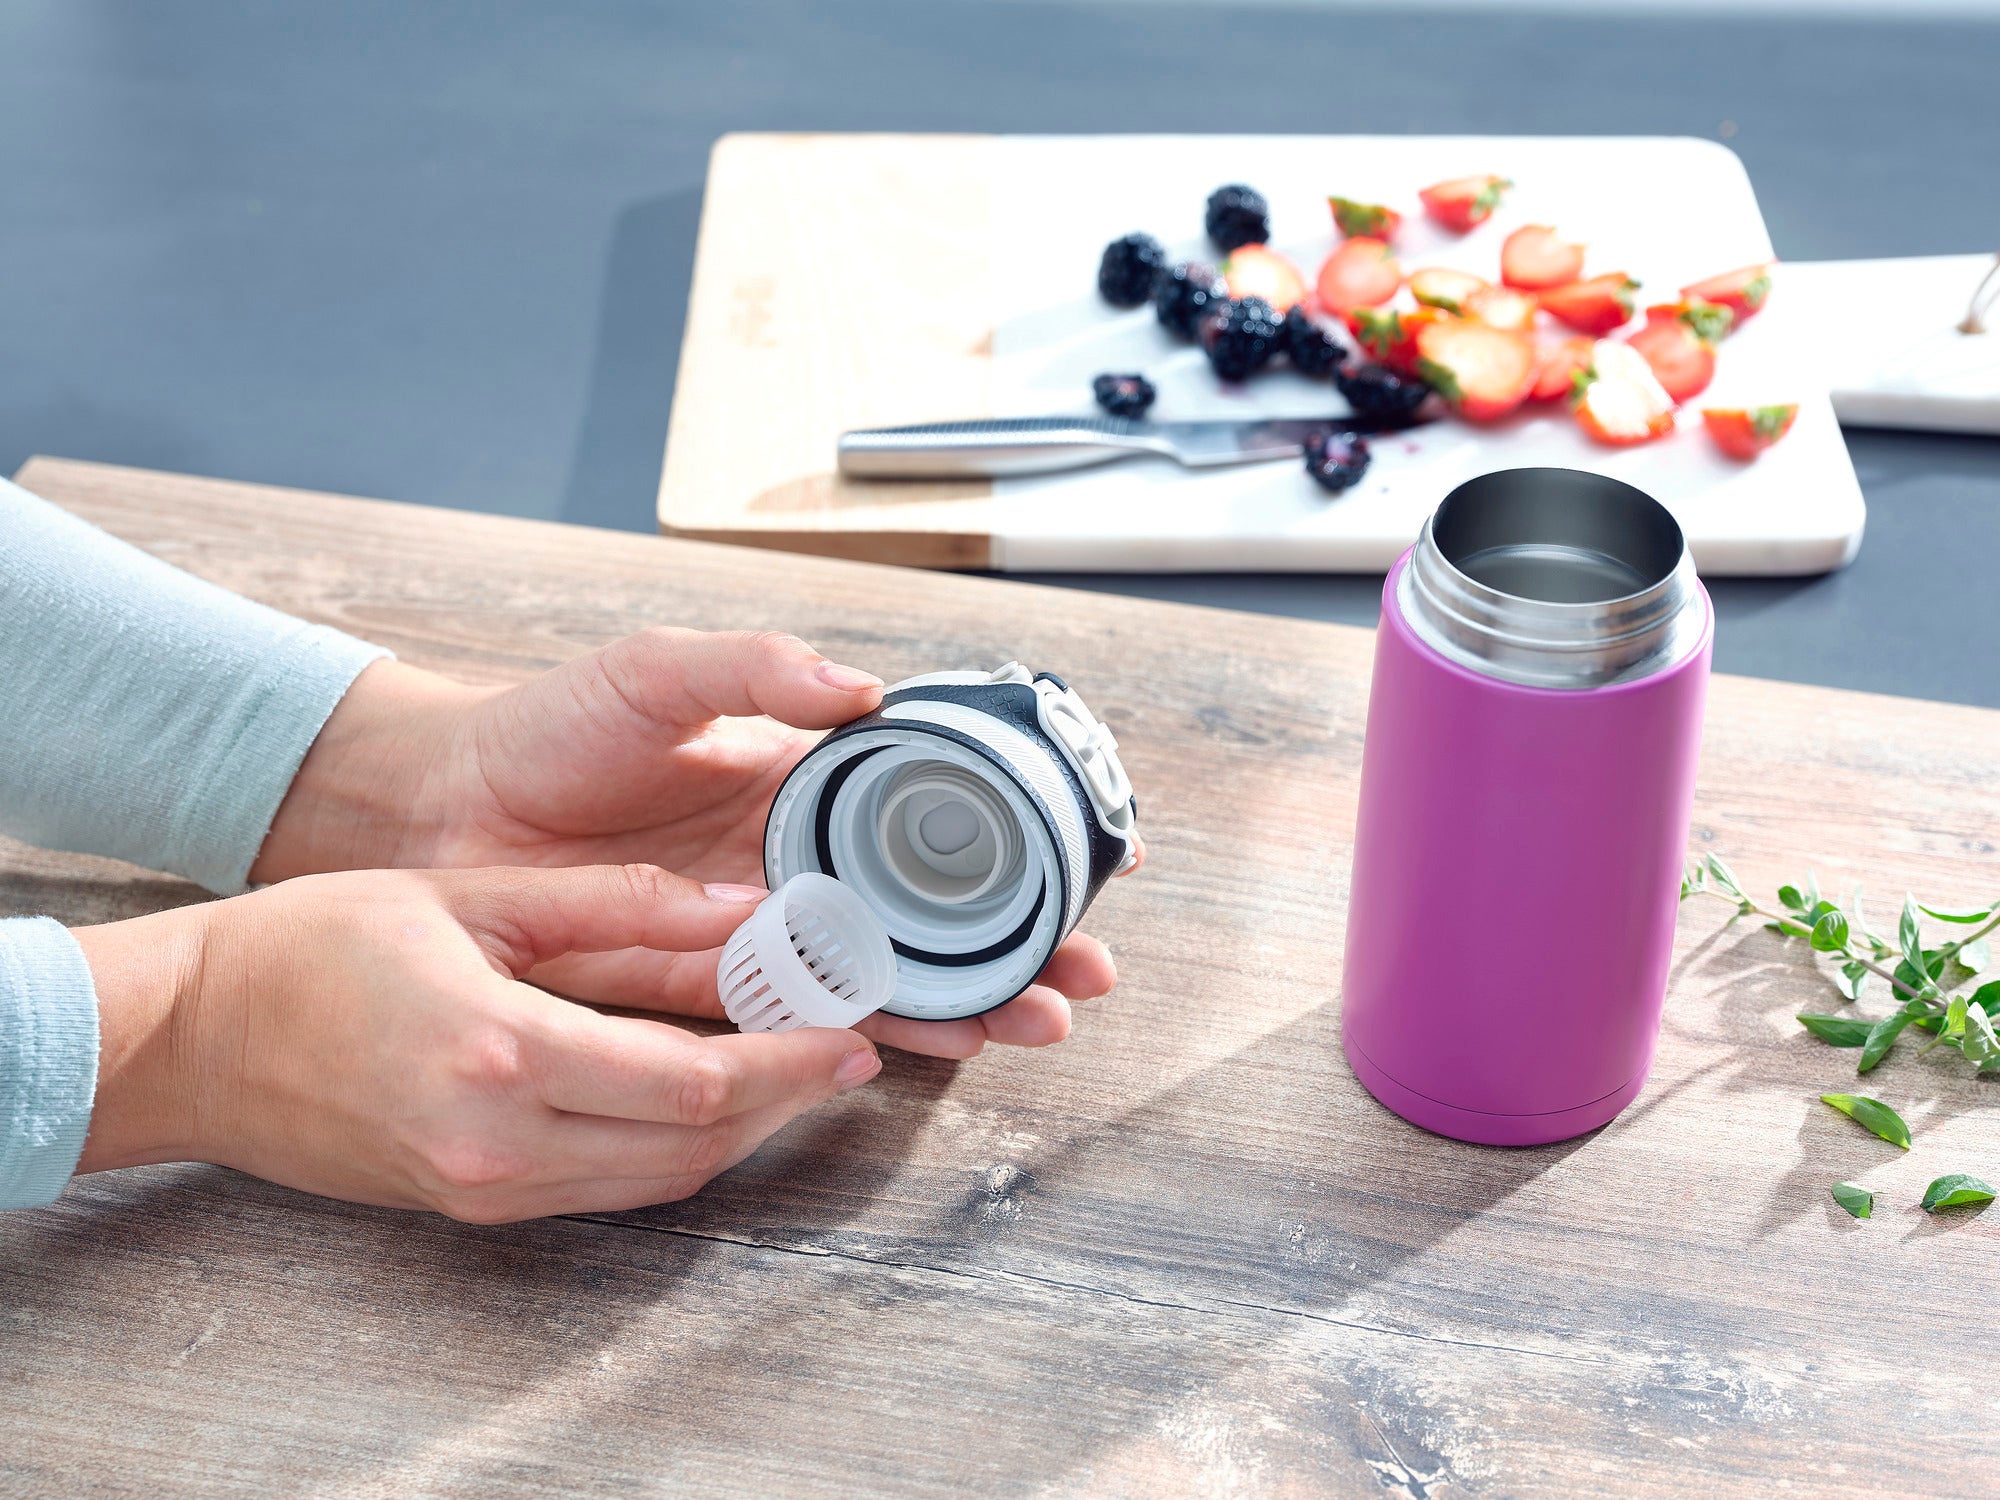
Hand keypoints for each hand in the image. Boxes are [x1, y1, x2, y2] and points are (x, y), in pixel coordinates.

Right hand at [72, 865, 880, 1220]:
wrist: (190, 1039)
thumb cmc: (313, 947)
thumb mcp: (472, 897)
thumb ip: (613, 904)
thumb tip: (734, 904)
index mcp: (501, 1053)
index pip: (690, 1082)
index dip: (788, 1063)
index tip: (850, 1031)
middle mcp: (498, 1144)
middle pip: (692, 1144)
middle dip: (785, 1100)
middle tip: (848, 1051)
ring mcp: (482, 1188)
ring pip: (658, 1180)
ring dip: (739, 1132)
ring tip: (794, 1071)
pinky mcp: (469, 1204)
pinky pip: (605, 1189)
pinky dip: (671, 1149)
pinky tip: (704, 1098)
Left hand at [253, 630, 1137, 1057]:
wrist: (440, 813)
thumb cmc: (545, 731)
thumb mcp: (654, 672)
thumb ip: (755, 671)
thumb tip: (863, 688)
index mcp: (799, 787)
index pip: (927, 817)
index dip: (1004, 838)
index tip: (1083, 853)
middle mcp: (794, 868)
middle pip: (927, 915)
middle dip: (1011, 944)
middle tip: (1083, 970)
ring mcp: (755, 935)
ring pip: (882, 977)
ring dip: (963, 1001)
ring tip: (1034, 1019)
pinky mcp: (703, 992)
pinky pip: (799, 1020)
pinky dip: (869, 1035)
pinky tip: (932, 1045)